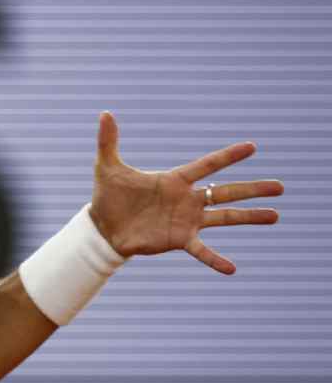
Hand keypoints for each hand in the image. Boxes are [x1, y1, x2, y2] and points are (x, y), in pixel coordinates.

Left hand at [89, 111, 283, 274]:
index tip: (252, 146)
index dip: (228, 156)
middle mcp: (187, 199)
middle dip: (252, 189)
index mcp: (175, 180)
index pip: (207, 165)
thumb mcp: (107, 167)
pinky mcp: (178, 240)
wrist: (101, 228)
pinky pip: (202, 251)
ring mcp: (186, 221)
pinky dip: (216, 259)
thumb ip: (109, 141)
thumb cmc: (108, 196)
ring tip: (275, 215)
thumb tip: (104, 113)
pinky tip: (233, 269)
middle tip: (280, 186)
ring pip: (224, 217)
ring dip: (249, 217)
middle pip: (226, 191)